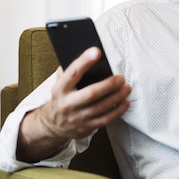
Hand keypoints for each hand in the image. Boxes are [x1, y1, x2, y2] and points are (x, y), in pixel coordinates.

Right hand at [17, 47, 130, 161]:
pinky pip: (106, 119)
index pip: (73, 73)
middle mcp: (68, 104)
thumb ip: (69, 71)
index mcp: (60, 89)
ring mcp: (78, 117)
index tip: (97, 51)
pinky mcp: (87, 127)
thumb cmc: (61, 98)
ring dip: (117, 97)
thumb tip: (88, 56)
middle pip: (91, 93)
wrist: (52, 125)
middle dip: (108, 85)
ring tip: (127, 88)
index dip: (84, 61)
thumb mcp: (59, 84)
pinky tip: (125, 102)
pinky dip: (118, 111)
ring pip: (101, 107)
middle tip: (120, 78)